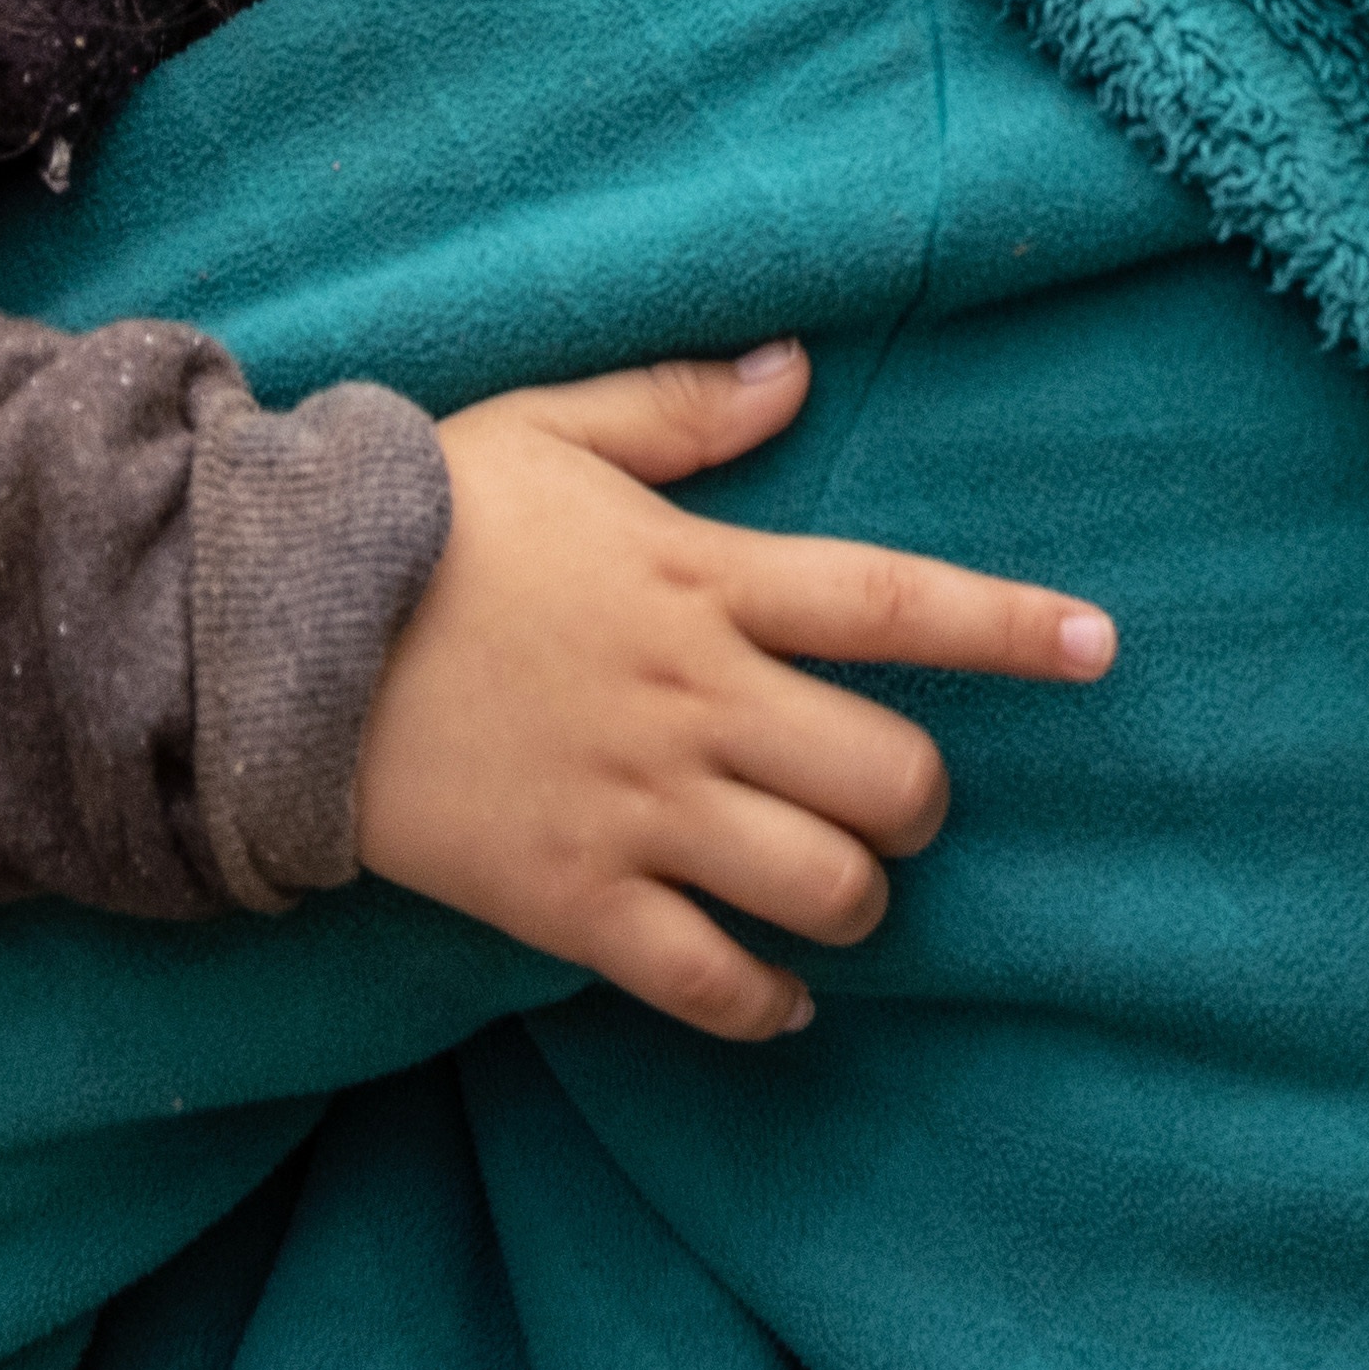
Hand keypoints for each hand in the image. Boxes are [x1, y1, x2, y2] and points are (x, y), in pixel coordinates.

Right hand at [350, 341, 1113, 1041]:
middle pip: (889, 778)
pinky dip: (764, 1002)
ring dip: (855, 897)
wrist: (270, 636)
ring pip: (823, 887)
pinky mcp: (571, 899)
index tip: (1098, 646)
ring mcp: (637, 806)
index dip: (1008, 627)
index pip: (895, 603)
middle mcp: (694, 698)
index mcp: (701, 576)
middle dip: (918, 800)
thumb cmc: (419, 521)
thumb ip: (683, 409)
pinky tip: (778, 995)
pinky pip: (709, 981)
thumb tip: (794, 367)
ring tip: (834, 884)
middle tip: (889, 796)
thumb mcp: (552, 429)